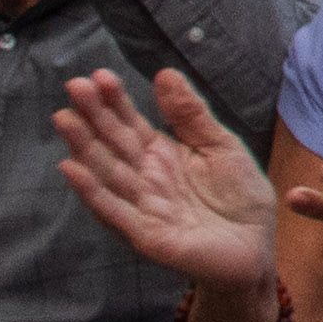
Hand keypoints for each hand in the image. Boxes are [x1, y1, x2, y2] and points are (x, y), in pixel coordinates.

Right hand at [50, 62, 284, 294]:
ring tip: (64, 118)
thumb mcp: (220, 146)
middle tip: (74, 86)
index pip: (131, 124)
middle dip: (93, 116)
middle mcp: (145, 179)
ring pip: (107, 173)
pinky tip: (71, 169)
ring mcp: (142, 206)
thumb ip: (191, 115)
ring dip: (84, 147)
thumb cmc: (239, 198)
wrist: (257, 249)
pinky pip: (115, 211)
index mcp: (162, 155)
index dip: (115, 101)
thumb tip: (164, 72)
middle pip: (113, 144)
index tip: (98, 75)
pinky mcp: (146, 235)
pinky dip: (92, 191)